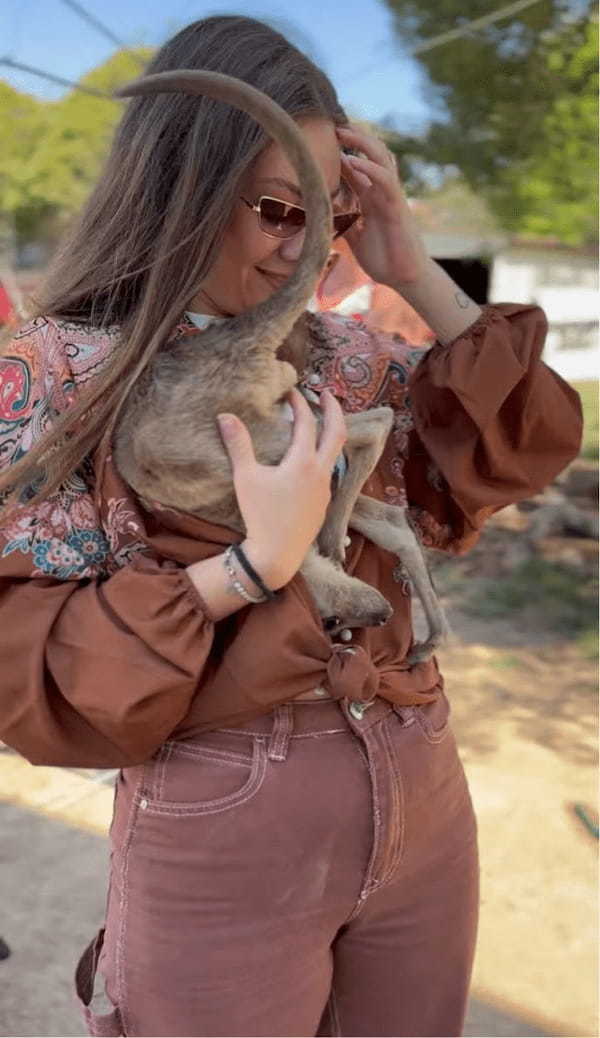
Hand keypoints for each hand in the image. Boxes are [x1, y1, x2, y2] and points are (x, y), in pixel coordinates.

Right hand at [217, 388, 346, 588]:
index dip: (299, 404)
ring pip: (336, 454)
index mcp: (304, 463)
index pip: (307, 423)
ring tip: (320, 424)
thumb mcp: (246, 478)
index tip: (292, 391)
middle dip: (334, 410)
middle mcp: (321, 473)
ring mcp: (326, 490)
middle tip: (325, 395)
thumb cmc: (260, 516)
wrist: (277, 555)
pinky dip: (325, 456)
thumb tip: (225, 416)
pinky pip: (330, 472)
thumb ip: (238, 445)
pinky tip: (311, 460)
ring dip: (330, 434)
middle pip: (337, 433)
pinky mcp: (324, 504)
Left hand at [337, 124, 428, 287]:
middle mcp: (382, 192)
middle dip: (353, 137)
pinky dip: (369, 168)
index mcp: (371, 198)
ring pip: (381, 158)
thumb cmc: (384, 259)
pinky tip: (351, 160)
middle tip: (331, 125)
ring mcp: (391, 197)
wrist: (405, 277)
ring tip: (342, 131)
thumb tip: (320, 217)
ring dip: (362, 142)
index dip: (341, 151)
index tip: (321, 138)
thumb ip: (343, 223)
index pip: (356, 167)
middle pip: (372, 153)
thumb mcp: (355, 237)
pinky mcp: (397, 208)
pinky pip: (385, 180)